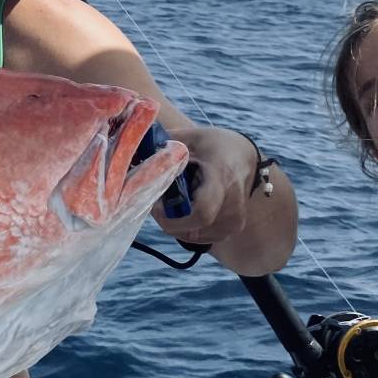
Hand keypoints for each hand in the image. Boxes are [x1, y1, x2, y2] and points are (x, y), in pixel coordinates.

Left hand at [152, 126, 257, 249]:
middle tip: (159, 204)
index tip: (157, 205)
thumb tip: (133, 150)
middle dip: (169, 220)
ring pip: (194, 237)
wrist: (244, 157)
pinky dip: (187, 229)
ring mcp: (235, 220)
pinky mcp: (231, 229)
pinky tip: (186, 211)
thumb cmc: (214, 145)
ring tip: (174, 203)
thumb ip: (164, 147)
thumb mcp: (190, 138)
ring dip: (176, 225)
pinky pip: (201, 239)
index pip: (202, 212)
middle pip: (194, 229)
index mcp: (221, 177)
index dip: (173, 218)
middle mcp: (233, 203)